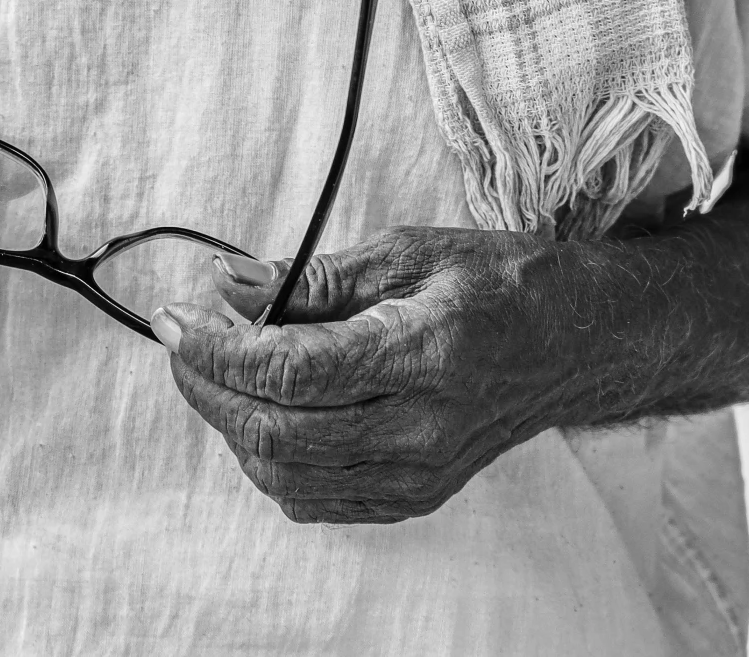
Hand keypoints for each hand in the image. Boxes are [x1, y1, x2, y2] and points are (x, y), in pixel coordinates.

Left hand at [151, 224, 578, 523]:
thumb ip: (313, 277)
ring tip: (213, 367)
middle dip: (207, 385)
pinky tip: (260, 408)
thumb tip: (230, 281)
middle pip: (276, 431)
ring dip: (230, 422)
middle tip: (180, 338)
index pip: (290, 370)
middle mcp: (419, 431)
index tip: (176, 317)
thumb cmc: (496, 283)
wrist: (572, 344)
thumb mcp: (408, 251)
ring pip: (285, 474)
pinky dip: (268, 458)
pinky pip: (314, 497)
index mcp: (422, 356)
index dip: (217, 347)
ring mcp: (417, 477)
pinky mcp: (413, 498)